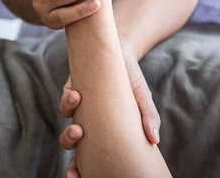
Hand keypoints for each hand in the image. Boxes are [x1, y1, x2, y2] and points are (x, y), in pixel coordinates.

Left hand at [59, 52, 160, 176]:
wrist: (120, 53)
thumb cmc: (132, 82)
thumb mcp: (143, 98)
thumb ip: (148, 117)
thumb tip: (154, 139)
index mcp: (103, 133)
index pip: (89, 159)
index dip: (80, 172)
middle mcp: (87, 124)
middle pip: (73, 150)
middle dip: (72, 162)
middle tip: (75, 167)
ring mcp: (77, 109)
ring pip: (65, 128)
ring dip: (69, 134)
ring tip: (78, 129)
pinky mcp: (70, 90)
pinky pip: (65, 101)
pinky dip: (69, 101)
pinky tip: (78, 96)